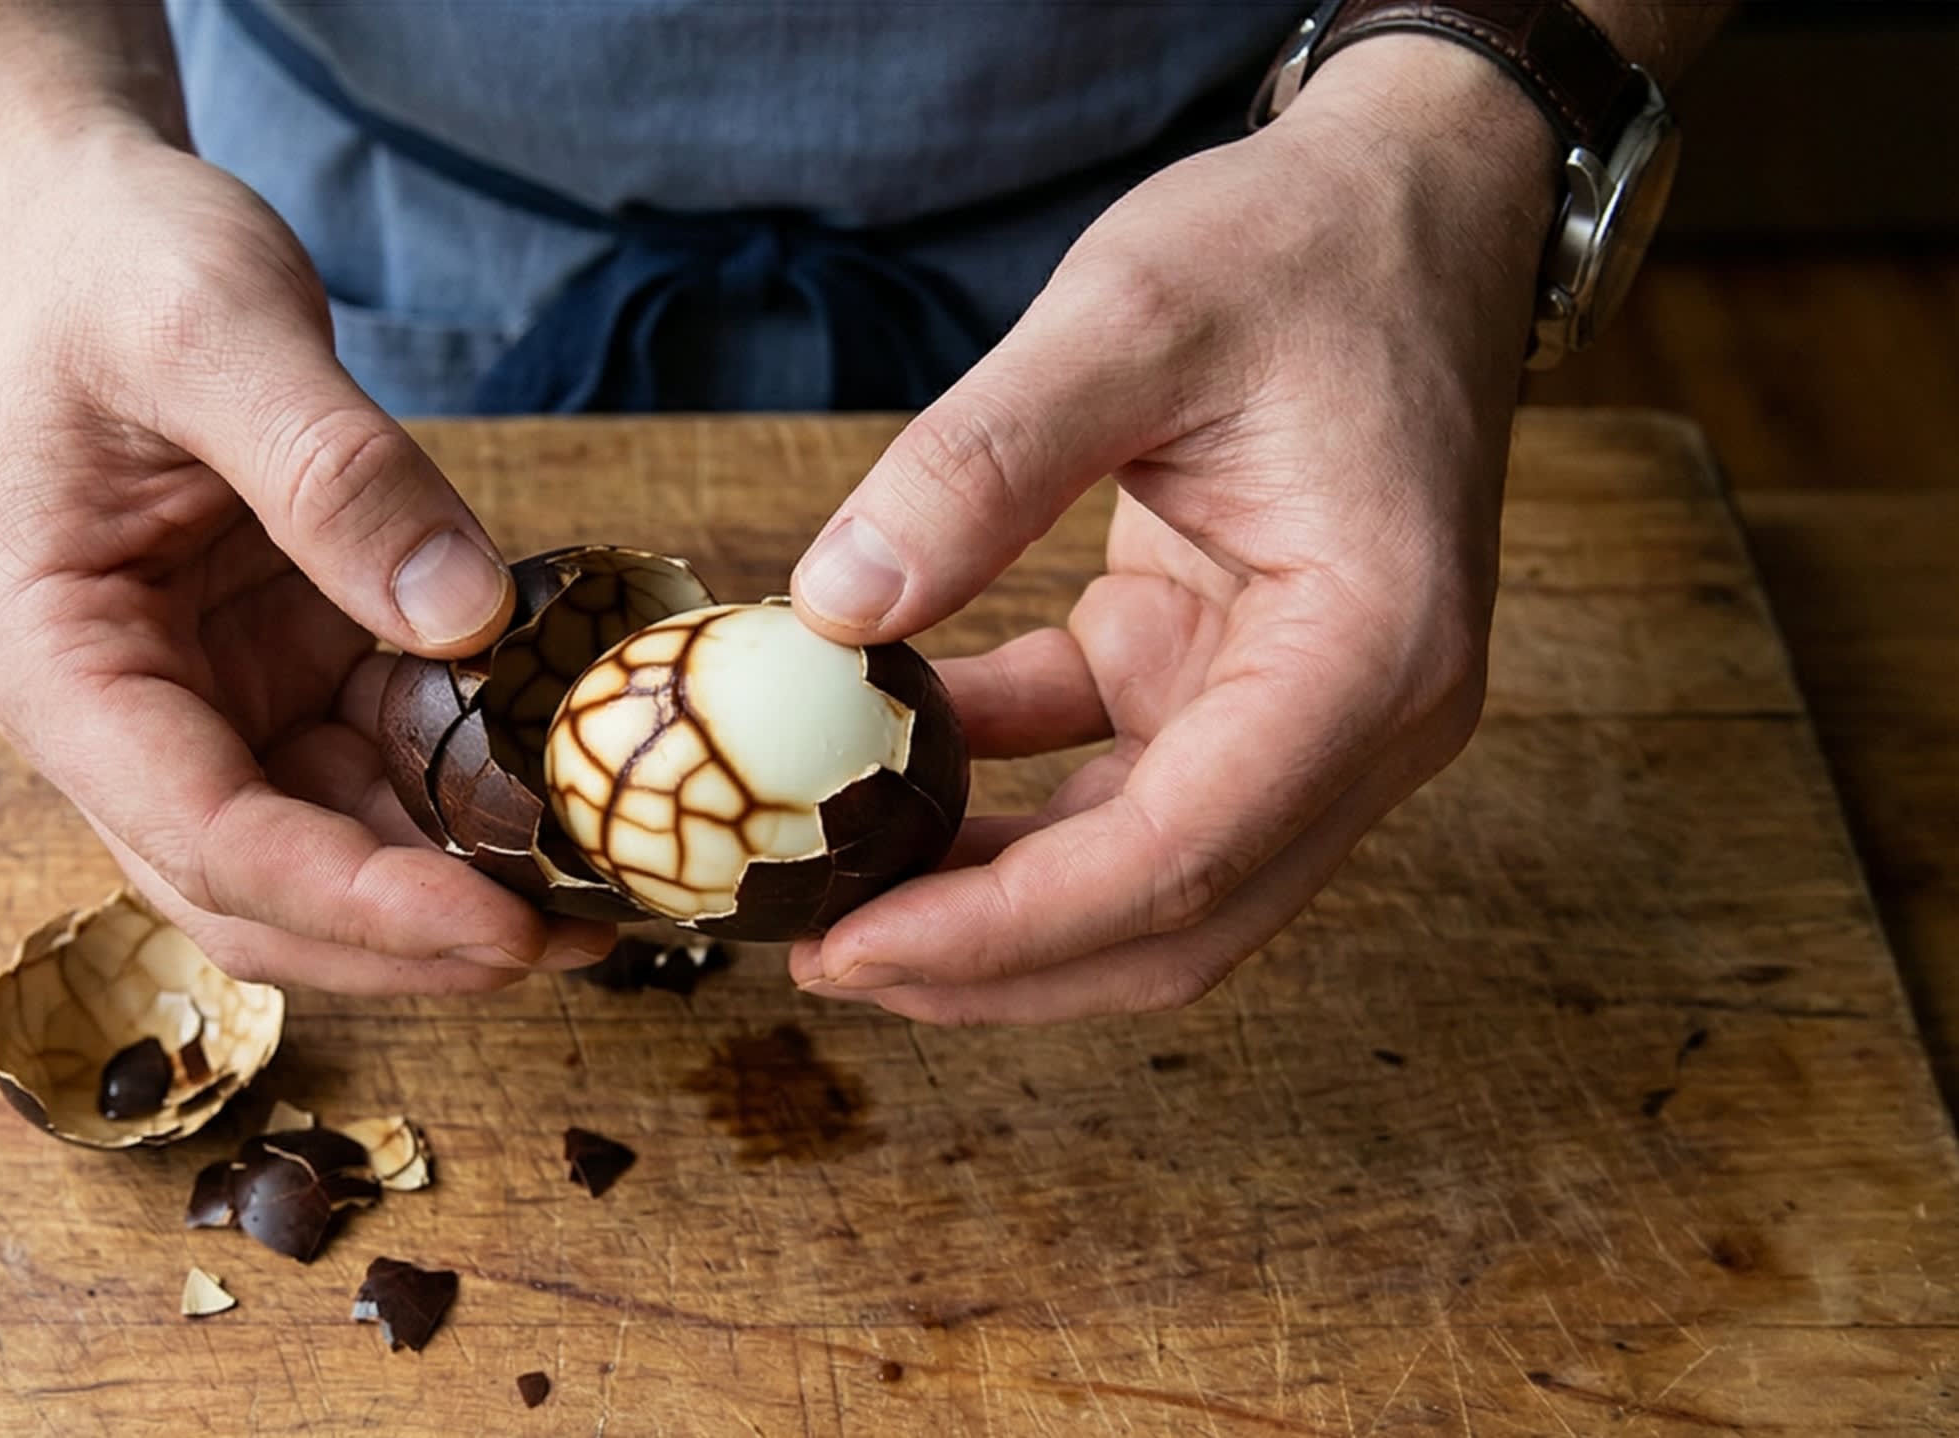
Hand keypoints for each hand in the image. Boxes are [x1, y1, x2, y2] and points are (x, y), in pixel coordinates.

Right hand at [0, 120, 613, 991]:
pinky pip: (373, 756)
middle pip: (260, 889)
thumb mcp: (214, 332)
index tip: (497, 929)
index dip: (355, 902)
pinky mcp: (272, 666)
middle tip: (576, 943)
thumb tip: (465, 618)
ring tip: (602, 890)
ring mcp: (198, 696)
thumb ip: (332, 473)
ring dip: (453, 881)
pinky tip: (568, 785)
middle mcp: (114, 710)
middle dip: (412, 936)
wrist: (77, 222)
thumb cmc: (105, 263)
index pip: (204, 837)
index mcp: (51, 659)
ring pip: (325, 843)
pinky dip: (464, 785)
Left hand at [784, 38, 1559, 1022]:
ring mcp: (1300, 709)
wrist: (1407, 202)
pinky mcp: (1228, 675)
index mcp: (1369, 653)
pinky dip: (1000, 797)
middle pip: (1172, 918)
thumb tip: (830, 610)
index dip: (1004, 927)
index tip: (849, 946)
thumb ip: (980, 461)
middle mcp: (1359, 718)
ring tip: (834, 892)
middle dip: (994, 963)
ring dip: (992, 904)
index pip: (1177, 859)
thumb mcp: (1131, 313)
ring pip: (1142, 877)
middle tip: (819, 956)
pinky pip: (1106, 778)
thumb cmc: (1301, 246)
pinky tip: (881, 771)